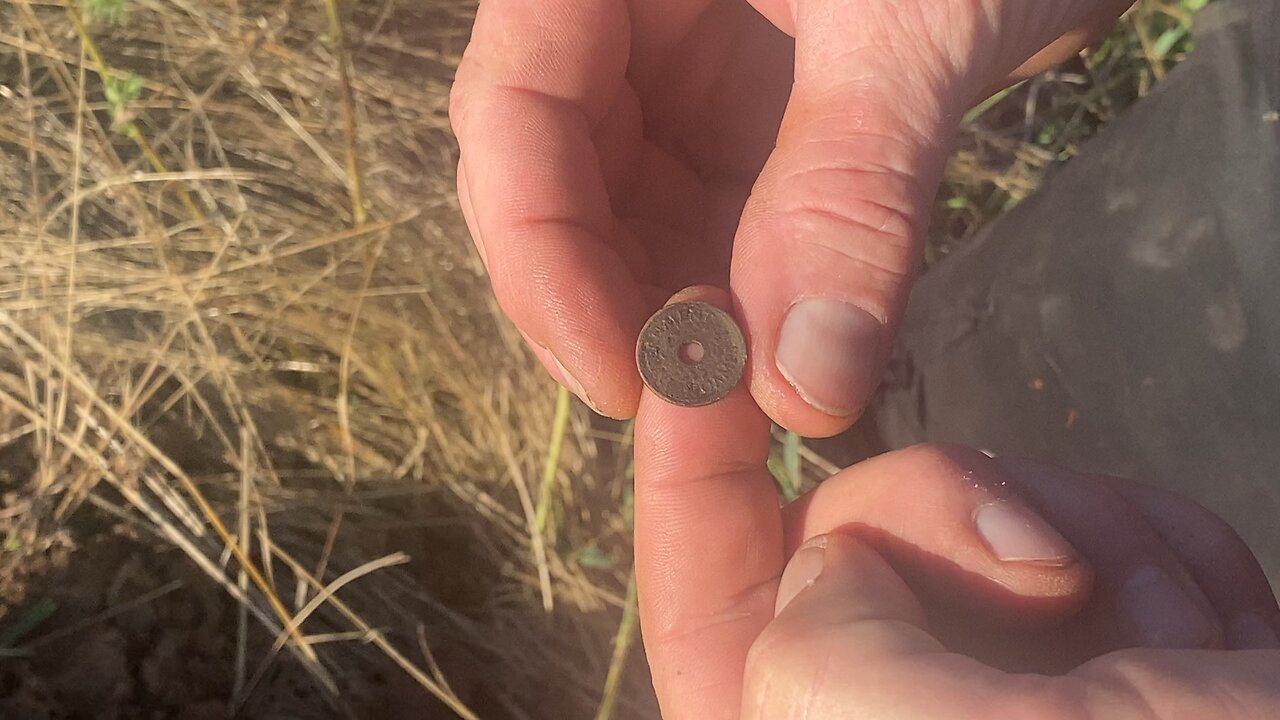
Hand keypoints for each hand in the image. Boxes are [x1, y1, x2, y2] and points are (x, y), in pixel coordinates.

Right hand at [451, 0, 1132, 432]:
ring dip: (667, 315)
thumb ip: (848, 190)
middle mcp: (619, 19)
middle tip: (680, 407)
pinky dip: (734, 300)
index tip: (615, 379)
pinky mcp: (744, 123)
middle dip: (605, 299)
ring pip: (624, 219)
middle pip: (548, 179)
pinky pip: (705, 227)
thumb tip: (801, 390)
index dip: (540, 255)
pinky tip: (777, 355)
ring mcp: (680, 74)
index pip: (512, 109)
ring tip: (738, 395)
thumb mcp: (916, 23)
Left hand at [634, 289, 1279, 718]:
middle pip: (858, 537)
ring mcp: (1028, 697)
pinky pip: (1107, 539)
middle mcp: (910, 719)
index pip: (706, 608)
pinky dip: (1168, 548)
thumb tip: (835, 565)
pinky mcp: (1134, 663)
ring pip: (990, 521)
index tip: (700, 354)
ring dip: (1090, 534)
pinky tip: (1230, 624)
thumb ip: (815, 643)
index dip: (690, 479)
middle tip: (1054, 565)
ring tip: (1183, 629)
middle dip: (951, 503)